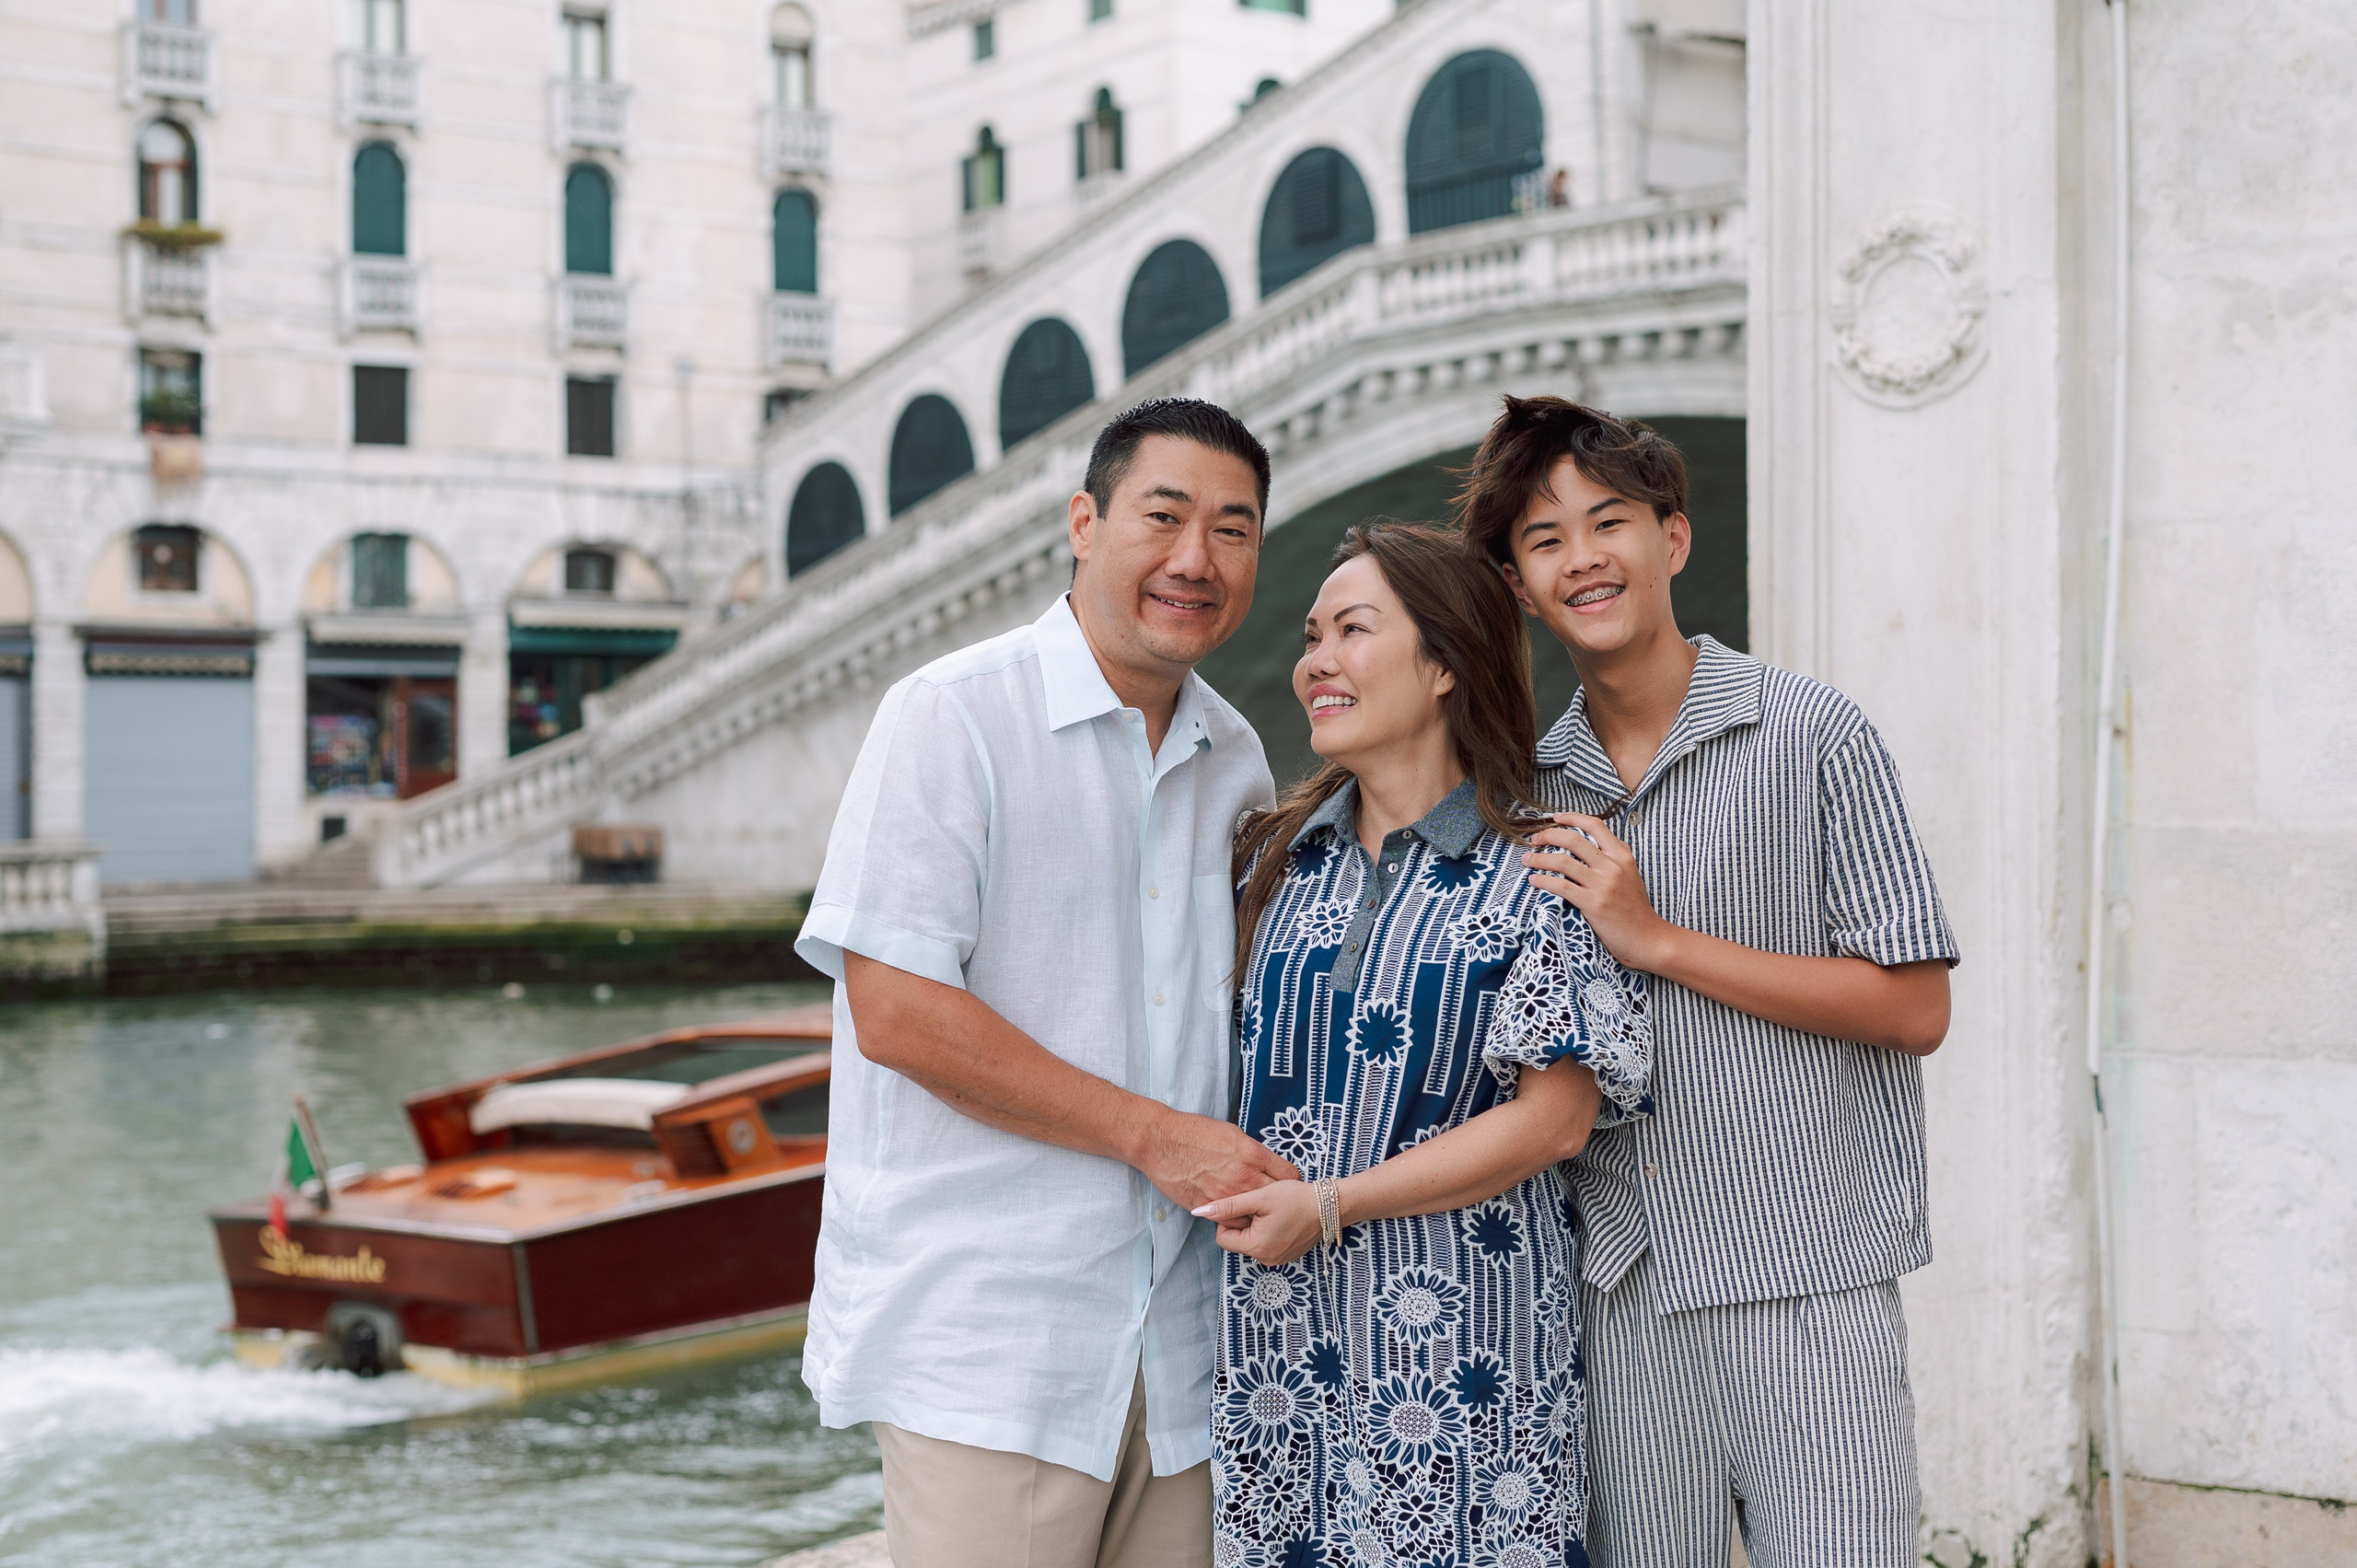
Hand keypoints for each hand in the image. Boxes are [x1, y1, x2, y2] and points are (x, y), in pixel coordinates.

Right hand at [1134, 1110, 1297, 1211]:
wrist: (1161, 1142)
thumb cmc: (1193, 1132)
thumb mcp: (1231, 1133)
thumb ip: (1252, 1151)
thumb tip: (1264, 1164)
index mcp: (1252, 1154)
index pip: (1288, 1174)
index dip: (1289, 1180)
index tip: (1285, 1182)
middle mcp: (1243, 1177)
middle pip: (1277, 1197)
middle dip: (1277, 1199)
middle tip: (1273, 1199)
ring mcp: (1226, 1195)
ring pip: (1255, 1217)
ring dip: (1255, 1214)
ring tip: (1252, 1210)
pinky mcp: (1209, 1208)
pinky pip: (1231, 1223)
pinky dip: (1234, 1221)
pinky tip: (1231, 1213)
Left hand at [1195, 1180, 1322, 1266]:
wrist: (1329, 1206)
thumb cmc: (1295, 1198)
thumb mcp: (1258, 1197)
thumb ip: (1228, 1206)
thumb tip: (1199, 1212)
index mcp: (1256, 1247)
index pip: (1222, 1238)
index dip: (1229, 1219)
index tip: (1245, 1205)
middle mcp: (1265, 1259)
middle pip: (1237, 1241)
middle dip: (1243, 1223)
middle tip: (1260, 1206)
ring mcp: (1277, 1260)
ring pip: (1251, 1242)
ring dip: (1255, 1227)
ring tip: (1272, 1211)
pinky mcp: (1286, 1255)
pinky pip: (1265, 1244)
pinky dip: (1267, 1231)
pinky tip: (1280, 1218)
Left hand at [1522, 813, 1674, 970]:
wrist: (1647, 938)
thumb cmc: (1636, 909)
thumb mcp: (1632, 874)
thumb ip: (1616, 856)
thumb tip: (1597, 840)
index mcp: (1622, 856)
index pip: (1595, 825)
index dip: (1572, 817)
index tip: (1555, 818)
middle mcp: (1613, 866)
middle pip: (1573, 839)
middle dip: (1548, 835)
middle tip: (1534, 840)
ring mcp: (1603, 885)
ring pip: (1563, 861)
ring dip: (1539, 859)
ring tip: (1526, 860)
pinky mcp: (1593, 904)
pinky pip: (1561, 886)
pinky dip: (1543, 881)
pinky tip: (1534, 881)